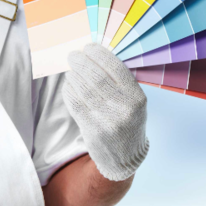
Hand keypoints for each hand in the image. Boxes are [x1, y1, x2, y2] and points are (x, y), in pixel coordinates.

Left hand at [62, 42, 148, 181]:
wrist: (124, 159)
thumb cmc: (128, 123)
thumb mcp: (134, 102)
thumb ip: (119, 82)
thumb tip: (93, 56)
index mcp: (137, 98)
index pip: (115, 68)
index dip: (98, 54)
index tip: (88, 47)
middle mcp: (123, 109)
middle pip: (95, 77)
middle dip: (80, 62)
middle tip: (72, 55)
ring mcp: (107, 121)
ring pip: (82, 90)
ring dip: (73, 76)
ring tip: (71, 70)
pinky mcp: (91, 131)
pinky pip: (74, 104)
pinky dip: (69, 91)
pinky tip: (69, 86)